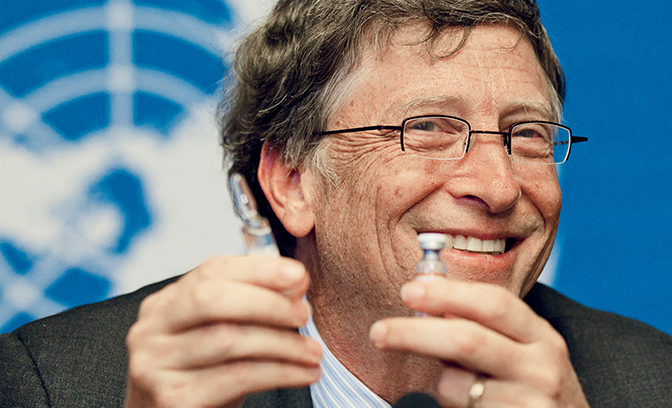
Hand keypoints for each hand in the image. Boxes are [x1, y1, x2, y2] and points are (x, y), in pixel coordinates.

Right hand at [124, 256, 321, 407]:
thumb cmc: (205, 376)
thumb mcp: (221, 334)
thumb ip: (248, 305)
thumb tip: (295, 283)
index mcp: (165, 304)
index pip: (211, 270)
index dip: (258, 269)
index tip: (299, 275)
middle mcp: (152, 329)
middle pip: (211, 299)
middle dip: (267, 302)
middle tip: (304, 314)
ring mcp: (156, 364)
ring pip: (228, 339)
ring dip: (282, 343)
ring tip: (313, 351)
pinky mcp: (172, 398)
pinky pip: (236, 377)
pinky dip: (279, 373)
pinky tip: (303, 374)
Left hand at [369, 280, 588, 407]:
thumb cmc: (530, 387)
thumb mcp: (520, 351)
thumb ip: (481, 326)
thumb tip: (423, 299)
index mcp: (540, 335)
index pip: (492, 302)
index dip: (447, 294)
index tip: (409, 290)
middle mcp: (540, 367)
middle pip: (467, 341)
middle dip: (416, 333)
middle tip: (380, 331)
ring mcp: (531, 403)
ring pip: (456, 385)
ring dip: (438, 382)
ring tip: (451, 385)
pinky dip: (448, 404)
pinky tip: (466, 404)